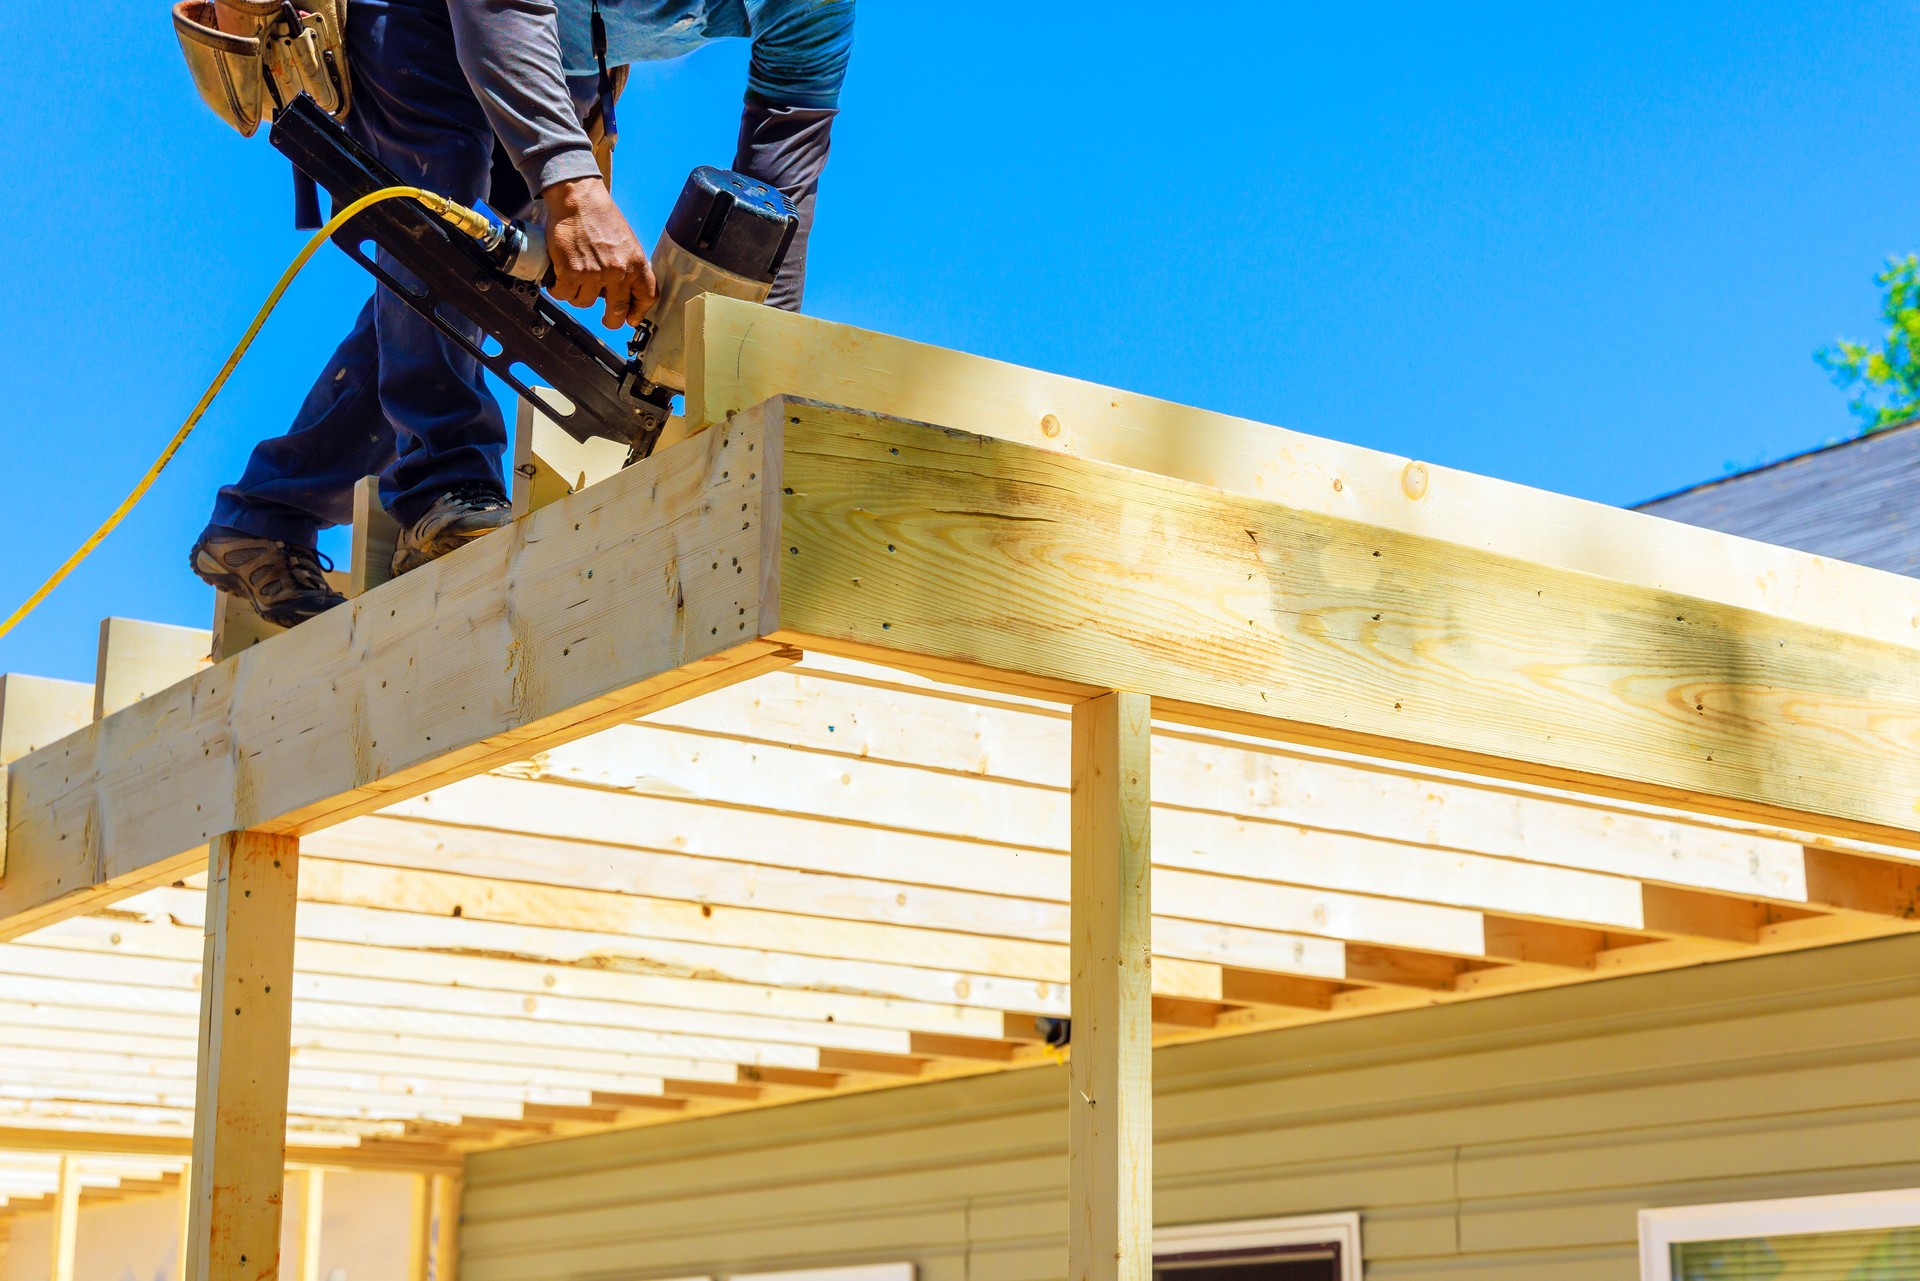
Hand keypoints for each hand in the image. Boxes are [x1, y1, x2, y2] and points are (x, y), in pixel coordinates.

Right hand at [541, 176, 657, 328]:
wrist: (579, 199)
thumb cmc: (600, 217)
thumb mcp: (626, 242)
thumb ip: (629, 265)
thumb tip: (627, 289)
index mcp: (636, 263)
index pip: (647, 297)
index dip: (639, 312)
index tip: (632, 318)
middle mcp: (618, 272)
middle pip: (618, 311)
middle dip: (612, 320)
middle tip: (607, 320)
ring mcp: (594, 274)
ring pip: (584, 304)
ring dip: (577, 297)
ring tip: (574, 283)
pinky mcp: (571, 272)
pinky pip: (564, 295)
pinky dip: (558, 290)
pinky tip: (558, 281)